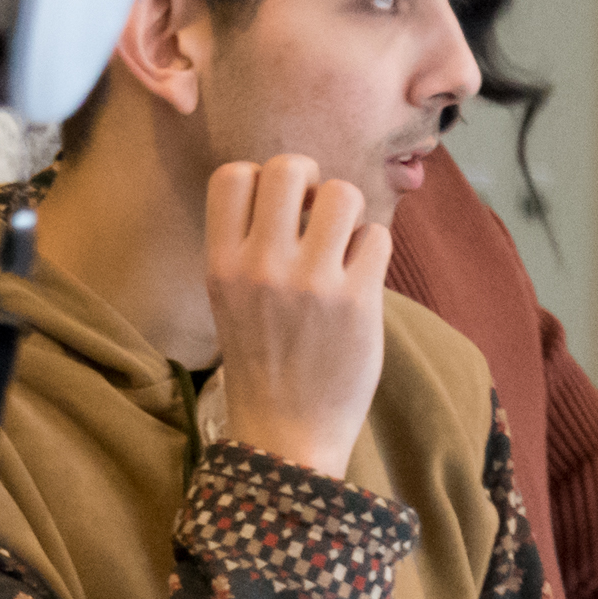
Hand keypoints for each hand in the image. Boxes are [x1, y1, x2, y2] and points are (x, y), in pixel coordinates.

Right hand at [203, 155, 389, 478]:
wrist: (284, 431)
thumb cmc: (261, 360)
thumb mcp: (229, 300)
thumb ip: (249, 246)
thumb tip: (298, 189)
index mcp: (219, 264)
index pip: (231, 175)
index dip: (261, 180)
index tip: (275, 211)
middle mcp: (259, 265)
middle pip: (288, 167)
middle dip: (311, 180)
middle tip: (316, 215)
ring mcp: (310, 282)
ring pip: (343, 193)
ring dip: (349, 213)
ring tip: (342, 246)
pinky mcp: (356, 299)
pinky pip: (378, 235)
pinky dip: (373, 250)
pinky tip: (359, 279)